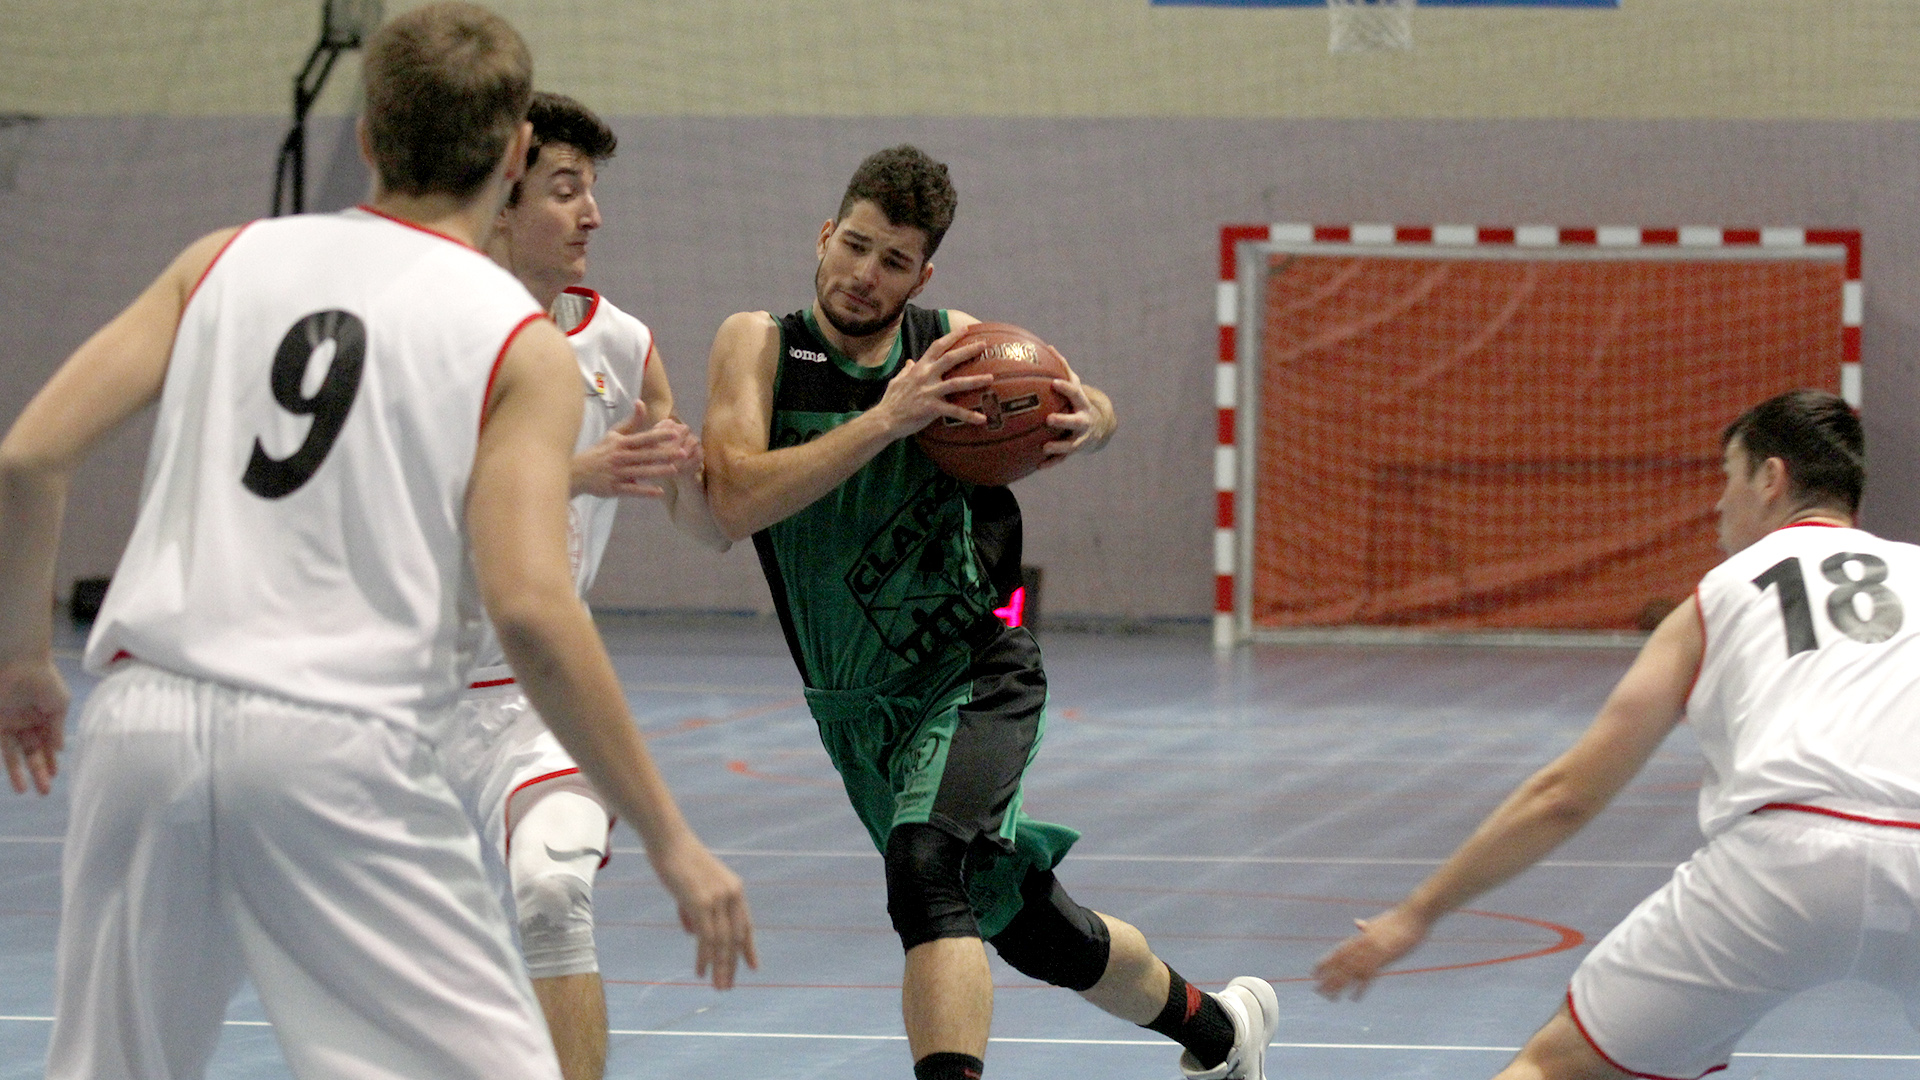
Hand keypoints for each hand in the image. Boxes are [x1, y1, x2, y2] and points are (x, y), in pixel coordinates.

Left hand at [0, 655, 67, 795]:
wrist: (20, 663)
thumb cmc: (44, 681)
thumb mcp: (59, 706)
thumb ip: (57, 728)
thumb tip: (60, 749)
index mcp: (44, 719)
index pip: (46, 746)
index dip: (49, 762)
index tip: (53, 777)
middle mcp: (26, 724)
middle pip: (31, 753)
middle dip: (37, 772)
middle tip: (43, 792)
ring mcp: (9, 723)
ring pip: (13, 754)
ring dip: (18, 772)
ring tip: (23, 791)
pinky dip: (6, 760)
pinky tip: (12, 772)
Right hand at [572, 400, 697, 498]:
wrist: (577, 472)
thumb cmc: (601, 451)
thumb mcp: (614, 434)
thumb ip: (632, 422)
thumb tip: (641, 402)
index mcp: (621, 443)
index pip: (643, 438)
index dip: (659, 434)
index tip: (675, 432)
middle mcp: (620, 457)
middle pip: (645, 455)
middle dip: (664, 454)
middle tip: (683, 452)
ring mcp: (617, 474)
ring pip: (641, 472)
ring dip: (658, 471)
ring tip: (675, 470)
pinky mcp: (614, 488)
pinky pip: (632, 491)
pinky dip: (645, 491)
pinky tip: (660, 492)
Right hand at [648, 835, 757, 989]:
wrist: (669, 840)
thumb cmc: (677, 860)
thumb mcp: (693, 887)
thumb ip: (695, 911)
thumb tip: (694, 934)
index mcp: (735, 889)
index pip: (746, 925)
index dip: (748, 948)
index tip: (753, 967)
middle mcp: (732, 895)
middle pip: (736, 938)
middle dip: (732, 965)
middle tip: (727, 986)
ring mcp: (718, 898)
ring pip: (722, 942)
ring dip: (720, 967)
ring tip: (718, 986)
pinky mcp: (702, 902)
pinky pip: (706, 937)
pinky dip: (705, 957)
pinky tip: (702, 971)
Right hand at [870, 329, 991, 439]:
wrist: (884, 419)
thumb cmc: (891, 400)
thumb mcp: (897, 380)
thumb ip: (906, 370)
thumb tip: (910, 361)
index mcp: (919, 368)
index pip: (937, 346)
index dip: (952, 337)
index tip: (966, 329)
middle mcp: (926, 376)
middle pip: (950, 358)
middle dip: (968, 350)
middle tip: (984, 345)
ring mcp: (929, 391)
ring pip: (957, 383)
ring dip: (975, 380)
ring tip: (991, 378)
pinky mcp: (931, 408)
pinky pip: (954, 412)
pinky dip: (969, 416)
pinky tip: (982, 420)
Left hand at [1037, 348, 1108, 466]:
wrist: (1100, 428)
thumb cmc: (1079, 402)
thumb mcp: (1076, 386)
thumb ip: (1063, 369)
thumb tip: (1048, 347)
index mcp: (1082, 403)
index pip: (1075, 393)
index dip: (1066, 388)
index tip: (1055, 383)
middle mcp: (1083, 421)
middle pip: (1076, 421)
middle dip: (1064, 420)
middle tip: (1049, 419)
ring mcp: (1080, 438)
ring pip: (1071, 445)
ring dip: (1059, 446)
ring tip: (1044, 447)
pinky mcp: (1075, 451)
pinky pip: (1062, 459)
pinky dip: (1051, 463)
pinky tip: (1037, 466)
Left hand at [1313, 906, 1428, 1000]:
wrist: (1413, 915)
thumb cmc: (1398, 919)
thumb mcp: (1378, 923)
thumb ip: (1367, 927)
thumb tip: (1357, 923)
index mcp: (1360, 937)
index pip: (1337, 952)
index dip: (1325, 963)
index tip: (1313, 972)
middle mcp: (1361, 944)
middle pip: (1340, 964)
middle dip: (1328, 978)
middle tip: (1317, 991)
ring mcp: (1371, 951)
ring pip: (1350, 971)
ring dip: (1339, 985)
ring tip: (1330, 997)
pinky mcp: (1384, 957)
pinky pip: (1369, 975)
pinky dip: (1360, 988)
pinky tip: (1354, 998)